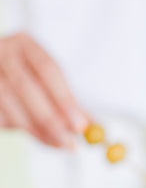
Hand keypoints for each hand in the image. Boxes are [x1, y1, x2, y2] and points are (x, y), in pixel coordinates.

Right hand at [0, 32, 88, 147]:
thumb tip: (96, 127)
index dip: (65, 98)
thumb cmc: (26, 78)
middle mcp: (2, 51)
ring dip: (34, 129)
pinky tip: (32, 133)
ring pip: (8, 102)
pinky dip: (16, 127)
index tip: (80, 126)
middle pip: (26, 86)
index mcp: (25, 44)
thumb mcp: (48, 83)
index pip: (48, 68)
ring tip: (56, 143)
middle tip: (68, 142)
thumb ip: (68, 103)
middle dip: (49, 119)